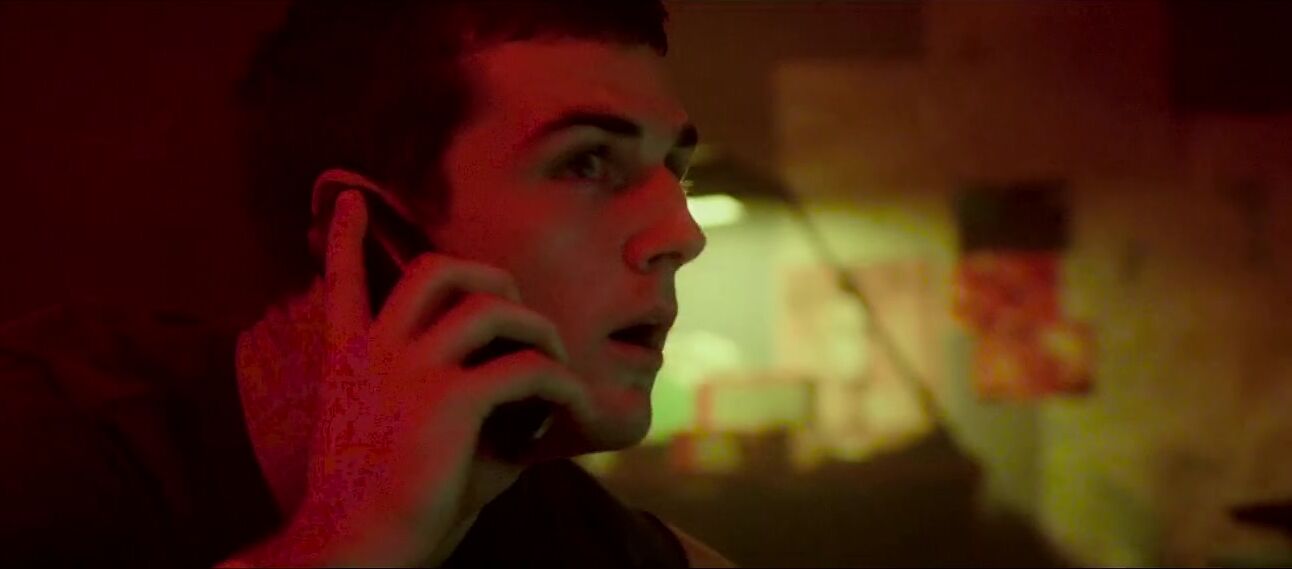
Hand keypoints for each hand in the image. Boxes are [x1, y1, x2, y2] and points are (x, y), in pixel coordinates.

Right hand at [241, 190, 595, 566]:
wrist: (352, 553)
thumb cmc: (384, 512)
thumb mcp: (408, 447)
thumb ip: (455, 412)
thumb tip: (529, 408)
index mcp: (348, 361)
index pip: (341, 282)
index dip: (343, 236)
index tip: (346, 198)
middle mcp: (374, 353)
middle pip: (435, 270)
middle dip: (490, 275)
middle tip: (520, 308)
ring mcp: (409, 370)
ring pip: (489, 305)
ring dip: (536, 327)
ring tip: (556, 362)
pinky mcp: (448, 400)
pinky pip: (527, 369)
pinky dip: (561, 385)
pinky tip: (572, 407)